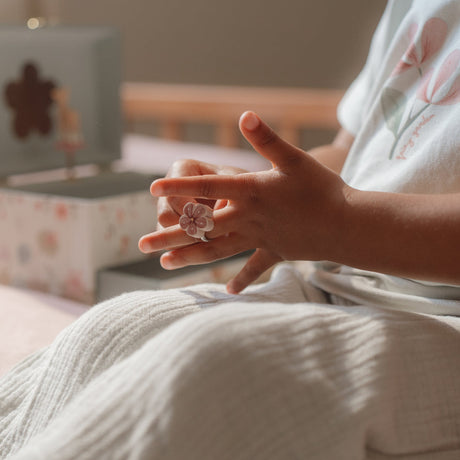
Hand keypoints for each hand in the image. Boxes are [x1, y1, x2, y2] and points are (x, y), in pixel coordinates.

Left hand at [139, 111, 349, 293]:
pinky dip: (242, 279)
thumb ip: (266, 139)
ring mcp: (259, 239)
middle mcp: (248, 218)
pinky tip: (227, 291)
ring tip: (165, 265)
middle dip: (171, 236)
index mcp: (251, 192)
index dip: (180, 186)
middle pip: (203, 228)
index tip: (152, 190)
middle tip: (142, 245)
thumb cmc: (323, 189)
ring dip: (191, 257)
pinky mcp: (274, 252)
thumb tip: (244, 114)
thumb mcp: (294, 159)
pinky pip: (254, 267)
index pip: (208, 187)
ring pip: (218, 250)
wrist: (348, 225)